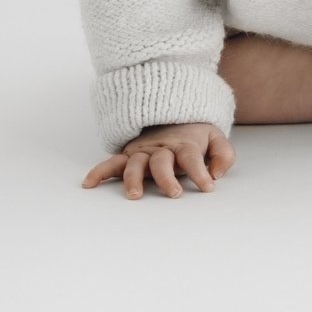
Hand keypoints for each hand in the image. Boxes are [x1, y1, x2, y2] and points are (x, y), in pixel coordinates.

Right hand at [81, 122, 234, 199]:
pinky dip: (99, 171)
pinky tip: (89, 183)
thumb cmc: (196, 135)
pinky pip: (111, 163)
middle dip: (167, 178)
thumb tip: (217, 173)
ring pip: (134, 163)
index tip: (208, 186)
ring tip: (134, 195)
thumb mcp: (216, 138)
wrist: (175, 116)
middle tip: (174, 193)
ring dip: (133, 178)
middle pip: (161, 161)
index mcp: (184, 145)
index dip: (200, 172)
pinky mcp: (128, 155)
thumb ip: (223, 154)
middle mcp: (161, 148)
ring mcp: (143, 152)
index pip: (191, 157)